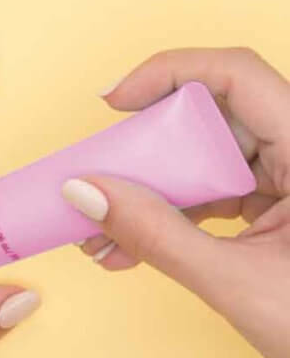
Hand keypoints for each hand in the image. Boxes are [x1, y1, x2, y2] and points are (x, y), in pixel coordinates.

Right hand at [62, 48, 289, 357]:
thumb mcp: (238, 283)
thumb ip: (158, 236)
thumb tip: (88, 193)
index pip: (237, 74)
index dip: (169, 74)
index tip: (115, 100)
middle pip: (215, 118)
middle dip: (148, 148)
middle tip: (100, 173)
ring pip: (211, 158)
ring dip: (154, 190)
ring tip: (104, 227)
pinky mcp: (283, 209)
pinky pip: (219, 191)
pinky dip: (176, 215)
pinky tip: (134, 245)